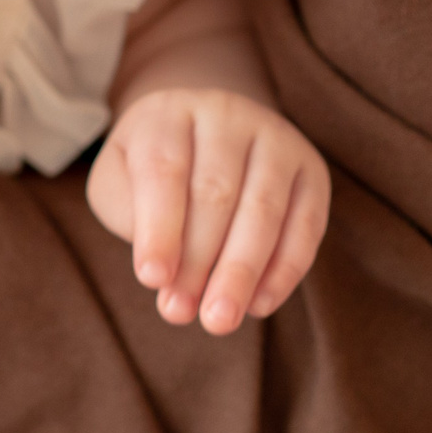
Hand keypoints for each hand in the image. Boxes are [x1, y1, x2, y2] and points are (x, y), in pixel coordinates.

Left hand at [86, 86, 328, 334]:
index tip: (150, 280)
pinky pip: (306, 225)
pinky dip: (284, 271)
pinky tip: (259, 305)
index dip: (159, 228)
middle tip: (180, 314)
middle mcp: (226, 115)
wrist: (206, 129)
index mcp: (169, 112)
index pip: (164, 170)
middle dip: (197, 261)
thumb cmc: (153, 167)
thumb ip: (130, 216)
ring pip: (263, 210)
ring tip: (219, 320)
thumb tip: (164, 275)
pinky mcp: (311, 169)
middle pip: (215, 193)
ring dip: (241, 273)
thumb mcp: (120, 180)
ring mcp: (275, 137)